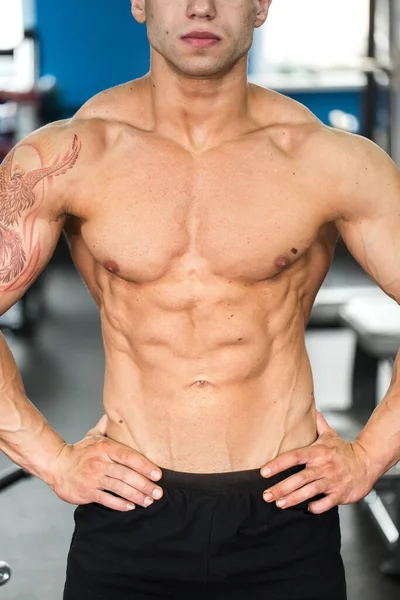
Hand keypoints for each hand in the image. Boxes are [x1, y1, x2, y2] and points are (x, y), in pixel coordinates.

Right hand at [49, 415, 163, 511]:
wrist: (57, 465)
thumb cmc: (79, 452)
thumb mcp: (93, 436)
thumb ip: (108, 426)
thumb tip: (118, 409)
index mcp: (105, 448)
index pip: (129, 456)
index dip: (144, 466)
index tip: (158, 475)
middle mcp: (100, 463)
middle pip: (127, 475)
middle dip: (145, 485)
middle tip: (158, 492)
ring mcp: (94, 478)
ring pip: (119, 488)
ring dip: (136, 496)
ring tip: (149, 501)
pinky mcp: (87, 492)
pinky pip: (107, 500)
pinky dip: (120, 504)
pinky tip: (131, 507)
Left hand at [260, 412, 374, 513]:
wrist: (368, 462)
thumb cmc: (345, 451)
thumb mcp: (330, 435)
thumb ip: (317, 424)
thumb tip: (310, 407)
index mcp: (317, 452)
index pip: (294, 457)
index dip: (278, 464)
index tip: (264, 472)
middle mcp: (323, 466)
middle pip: (299, 478)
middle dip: (281, 488)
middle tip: (266, 495)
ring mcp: (332, 481)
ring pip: (310, 491)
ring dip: (293, 499)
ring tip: (279, 504)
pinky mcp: (340, 494)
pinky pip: (326, 503)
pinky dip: (316, 507)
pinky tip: (307, 509)